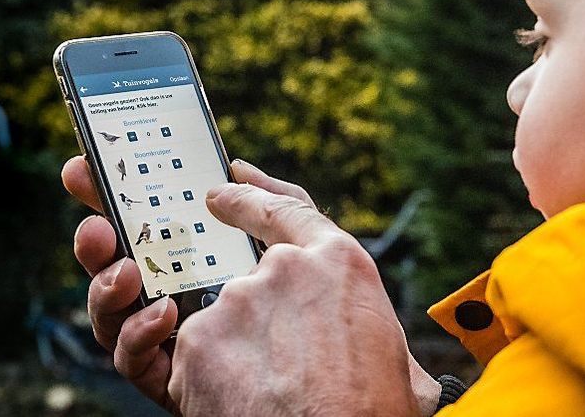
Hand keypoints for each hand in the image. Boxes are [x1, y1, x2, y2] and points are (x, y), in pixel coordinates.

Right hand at [64, 156, 322, 413]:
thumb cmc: (346, 336)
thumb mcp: (327, 254)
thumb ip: (281, 208)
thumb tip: (234, 169)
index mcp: (221, 270)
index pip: (162, 229)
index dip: (123, 198)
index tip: (87, 166)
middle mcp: (194, 307)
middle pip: (130, 265)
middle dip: (99, 236)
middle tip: (89, 212)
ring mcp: (182, 347)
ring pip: (120, 310)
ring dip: (107, 284)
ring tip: (127, 269)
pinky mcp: (178, 385)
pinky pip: (136, 359)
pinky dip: (137, 334)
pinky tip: (163, 314)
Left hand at [167, 175, 421, 416]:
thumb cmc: (373, 409)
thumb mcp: (390, 349)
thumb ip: (356, 312)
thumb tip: (356, 327)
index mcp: (341, 263)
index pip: (287, 211)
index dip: (250, 197)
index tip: (223, 190)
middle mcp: (287, 269)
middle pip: (254, 285)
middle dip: (259, 325)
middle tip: (279, 366)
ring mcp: (239, 301)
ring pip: (223, 324)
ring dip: (236, 355)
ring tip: (269, 393)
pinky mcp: (200, 339)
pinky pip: (194, 356)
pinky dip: (209, 379)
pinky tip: (241, 400)